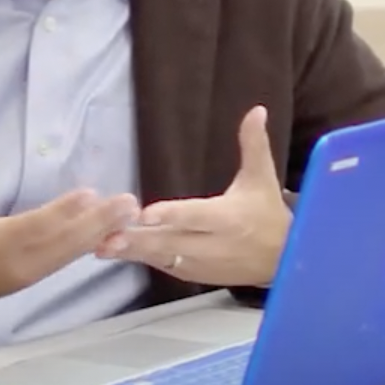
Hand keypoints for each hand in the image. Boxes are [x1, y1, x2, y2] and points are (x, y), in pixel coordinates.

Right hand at [0, 152, 138, 313]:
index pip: (36, 226)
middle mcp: (20, 262)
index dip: (62, 211)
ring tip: (127, 215)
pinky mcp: (34, 277)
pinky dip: (88, 245)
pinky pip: (65, 259)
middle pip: (63, 241)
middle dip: (98, 222)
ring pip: (69, 252)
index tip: (89, 194)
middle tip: (128, 204)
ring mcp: (30, 272)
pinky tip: (108, 233)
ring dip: (100, 233)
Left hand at [97, 105, 290, 286]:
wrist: (283, 260)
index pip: (196, 216)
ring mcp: (202, 263)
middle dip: (139, 240)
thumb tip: (257, 110)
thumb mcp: (262, 177)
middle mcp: (214, 244)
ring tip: (101, 246)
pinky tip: (114, 252)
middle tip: (107, 235)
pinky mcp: (194, 274)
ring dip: (133, 252)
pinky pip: (163, 267)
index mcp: (229, 218)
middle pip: (172, 242)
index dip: (171, 215)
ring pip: (163, 258)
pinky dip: (140, 260)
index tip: (145, 213)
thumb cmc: (267, 214)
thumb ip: (253, 144)